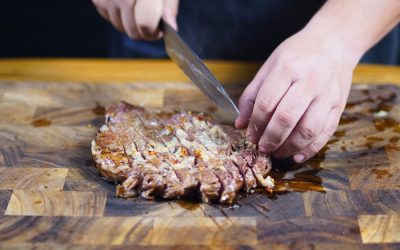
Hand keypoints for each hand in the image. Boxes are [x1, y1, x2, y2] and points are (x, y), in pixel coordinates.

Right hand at [92, 0, 178, 39]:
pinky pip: (108, 18)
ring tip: (137, 8)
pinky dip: (117, 15)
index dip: (154, 33)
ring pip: (119, 27)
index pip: (146, 24)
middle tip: (150, 19)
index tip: (159, 30)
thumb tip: (171, 27)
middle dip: (143, 32)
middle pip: (132, 30)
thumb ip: (169, 6)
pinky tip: (124, 2)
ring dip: (130, 24)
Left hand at [235, 29, 358, 162]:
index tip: (250, 136)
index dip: (256, 124)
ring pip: (308, 129)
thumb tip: (240, 124)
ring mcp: (327, 93)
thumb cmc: (297, 55)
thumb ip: (252, 95)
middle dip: (271, 139)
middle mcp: (310, 80)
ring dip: (290, 147)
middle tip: (262, 148)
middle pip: (287, 118)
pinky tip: (297, 155)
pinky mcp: (340, 105)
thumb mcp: (270, 66)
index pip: (267, 102)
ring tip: (277, 153)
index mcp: (287, 67)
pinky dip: (311, 149)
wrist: (333, 42)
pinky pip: (326, 132)